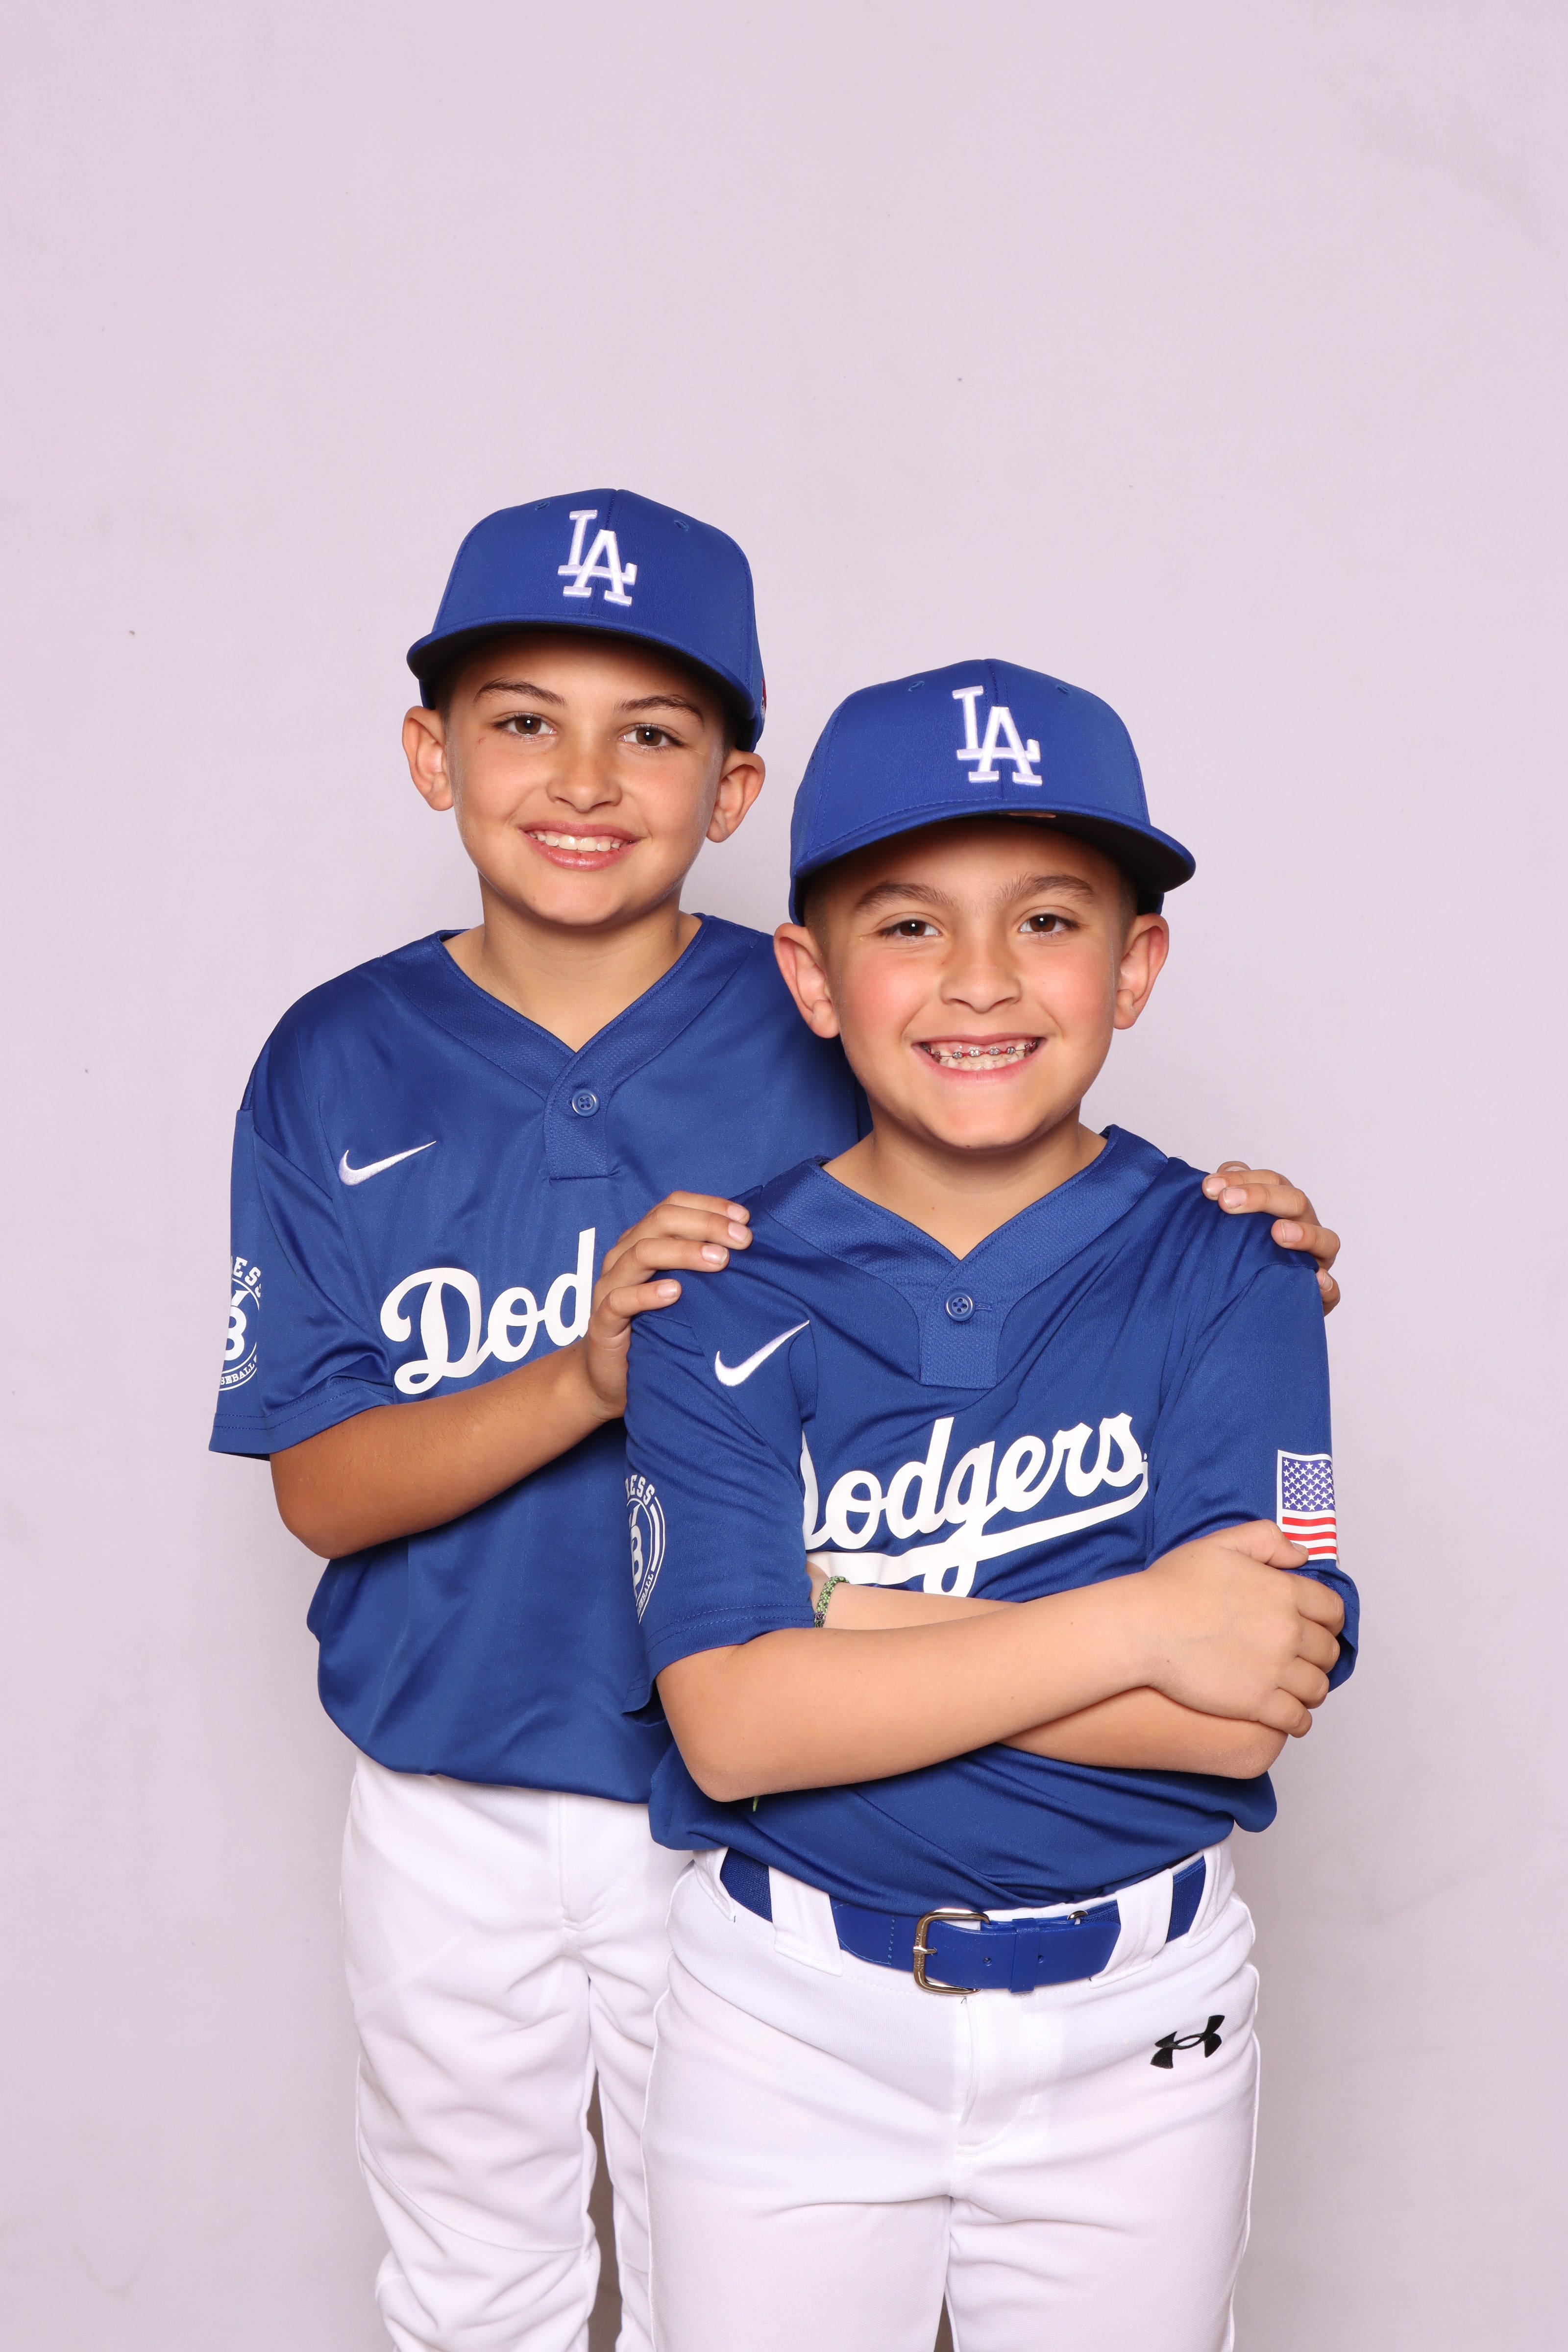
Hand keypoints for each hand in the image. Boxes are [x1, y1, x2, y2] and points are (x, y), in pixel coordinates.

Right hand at [580, 1193, 750, 1418]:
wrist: (611, 1376)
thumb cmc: (654, 1326)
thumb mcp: (684, 1290)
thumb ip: (703, 1265)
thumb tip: (750, 1248)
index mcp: (641, 1240)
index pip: (672, 1206)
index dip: (709, 1206)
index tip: (745, 1218)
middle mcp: (623, 1256)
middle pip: (660, 1221)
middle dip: (705, 1224)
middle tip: (742, 1239)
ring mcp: (610, 1286)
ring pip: (641, 1253)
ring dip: (684, 1252)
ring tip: (719, 1260)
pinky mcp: (602, 1321)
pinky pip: (620, 1300)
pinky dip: (647, 1293)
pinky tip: (675, 1292)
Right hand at [1129, 1521, 1345, 1735]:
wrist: (1142, 1627)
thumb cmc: (1171, 1587)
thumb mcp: (1220, 1543)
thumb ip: (1266, 1539)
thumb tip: (1300, 1555)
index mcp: (1283, 1592)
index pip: (1332, 1611)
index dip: (1329, 1621)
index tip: (1320, 1628)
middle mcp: (1286, 1631)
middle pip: (1328, 1652)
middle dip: (1321, 1656)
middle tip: (1305, 1659)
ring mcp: (1274, 1669)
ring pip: (1317, 1687)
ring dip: (1312, 1688)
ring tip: (1297, 1688)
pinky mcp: (1257, 1702)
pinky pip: (1297, 1718)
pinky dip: (1299, 1720)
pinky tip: (1288, 1716)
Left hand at [1201, 1162, 1340, 1312]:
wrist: (1250, 1307)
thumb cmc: (1239, 1254)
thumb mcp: (1231, 1224)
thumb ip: (1226, 1198)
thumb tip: (1212, 1184)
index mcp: (1283, 1206)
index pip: (1270, 1181)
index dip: (1242, 1179)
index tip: (1209, 1187)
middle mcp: (1303, 1227)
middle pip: (1295, 1201)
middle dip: (1261, 1197)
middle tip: (1227, 1202)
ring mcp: (1317, 1259)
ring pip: (1326, 1241)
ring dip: (1304, 1234)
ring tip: (1279, 1233)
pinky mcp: (1322, 1294)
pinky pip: (1332, 1291)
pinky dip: (1328, 1286)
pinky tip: (1317, 1280)